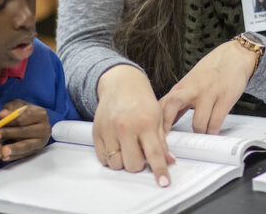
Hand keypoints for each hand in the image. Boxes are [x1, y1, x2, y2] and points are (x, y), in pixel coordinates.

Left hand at [0, 100, 50, 161]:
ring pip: (26, 145)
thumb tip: (2, 114)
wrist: (36, 125)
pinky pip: (24, 155)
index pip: (26, 116)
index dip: (12, 117)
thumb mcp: (20, 106)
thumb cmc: (26, 115)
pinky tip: (5, 157)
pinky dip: (13, 156)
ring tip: (3, 151)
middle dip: (9, 133)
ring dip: (14, 148)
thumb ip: (11, 108)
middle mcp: (44, 127)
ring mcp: (41, 141)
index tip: (0, 117)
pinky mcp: (36, 151)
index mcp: (41, 114)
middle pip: (25, 131)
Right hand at [94, 65, 174, 186]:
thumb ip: (162, 140)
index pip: (154, 153)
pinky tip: (117, 144)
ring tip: (128, 146)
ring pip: (117, 164)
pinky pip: (103, 159)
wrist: (121, 83)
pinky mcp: (97, 132)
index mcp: (145, 122)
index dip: (160, 171)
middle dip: (139, 163)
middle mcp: (126, 127)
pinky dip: (111, 157)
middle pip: (133, 165)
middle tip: (140, 150)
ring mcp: (110, 130)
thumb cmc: (141, 99)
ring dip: (124, 161)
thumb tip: (169, 161)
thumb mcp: (157, 116)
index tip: (164, 182)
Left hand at [160, 40, 256, 135]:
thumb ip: (181, 100)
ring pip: (198, 123)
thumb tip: (169, 119)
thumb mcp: (192, 81)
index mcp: (183, 86)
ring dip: (199, 134)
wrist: (235, 55)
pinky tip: (213, 133)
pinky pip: (216, 122)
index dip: (156, 123)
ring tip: (200, 138)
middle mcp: (193, 89)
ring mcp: (209, 94)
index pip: (163, 105)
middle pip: (171, 108)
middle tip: (170, 145)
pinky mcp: (224, 98)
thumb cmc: (213, 67)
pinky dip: (213, 132)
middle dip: (168, 129)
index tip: (154, 137)